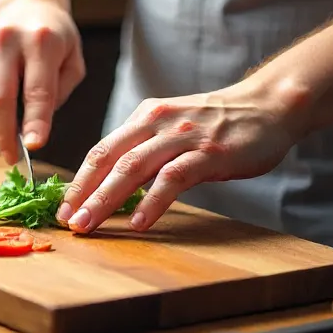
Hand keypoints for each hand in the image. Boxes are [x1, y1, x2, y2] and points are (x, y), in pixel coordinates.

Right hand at [0, 0, 85, 163]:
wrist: (27, 3)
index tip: (34, 147)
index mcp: (41, 41)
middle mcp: (7, 39)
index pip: (37, 91)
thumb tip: (32, 128)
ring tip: (14, 118)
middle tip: (13, 158)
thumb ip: (58, 94)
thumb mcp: (72, 62)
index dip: (36, 122)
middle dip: (5, 135)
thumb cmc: (55, 40)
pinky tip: (2, 93)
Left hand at [58, 79, 304, 232]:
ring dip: (106, 200)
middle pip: (108, 159)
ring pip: (133, 168)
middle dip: (83, 193)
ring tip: (89, 226)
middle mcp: (157, 123)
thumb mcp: (174, 131)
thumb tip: (116, 188)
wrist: (269, 106)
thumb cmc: (220, 126)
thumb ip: (146, 152)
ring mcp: (182, 137)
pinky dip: (152, 201)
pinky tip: (138, 222)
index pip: (102, 151)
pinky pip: (172, 179)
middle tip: (66, 222)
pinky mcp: (207, 154)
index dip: (78, 181)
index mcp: (144, 118)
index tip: (62, 209)